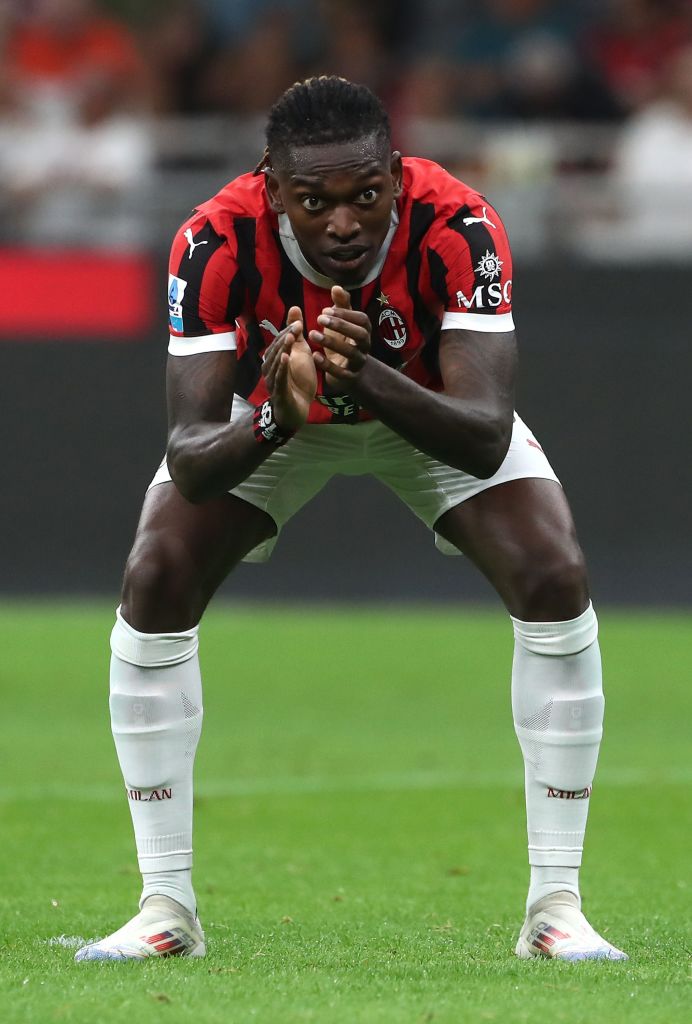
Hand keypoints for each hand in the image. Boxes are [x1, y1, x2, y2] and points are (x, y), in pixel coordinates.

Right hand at [262, 306, 316, 430]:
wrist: (299, 408)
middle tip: (295, 328)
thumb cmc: (298, 380)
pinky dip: (282, 368)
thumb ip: (296, 332)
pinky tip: (286, 358)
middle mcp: (270, 368)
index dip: (288, 331)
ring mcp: (273, 381)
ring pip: (276, 363)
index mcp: (274, 358)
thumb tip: (295, 307)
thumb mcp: (300, 352)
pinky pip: (279, 379)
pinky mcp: (279, 393)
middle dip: (285, 338)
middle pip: (276, 350)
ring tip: (290, 339)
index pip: (280, 342)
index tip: (298, 322)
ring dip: (283, 350)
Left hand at [310, 286, 370, 384]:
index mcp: (365, 330)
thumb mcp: (342, 323)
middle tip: (319, 318)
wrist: (347, 371)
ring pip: (350, 353)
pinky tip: (315, 355)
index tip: (324, 309)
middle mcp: (365, 346)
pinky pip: (341, 372)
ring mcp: (358, 362)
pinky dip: (328, 365)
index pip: (361, 319)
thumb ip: (340, 305)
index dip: (345, 314)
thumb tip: (336, 286)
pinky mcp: (349, 377)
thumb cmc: (343, 341)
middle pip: (360, 335)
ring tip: (312, 334)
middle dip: (341, 326)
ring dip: (331, 343)